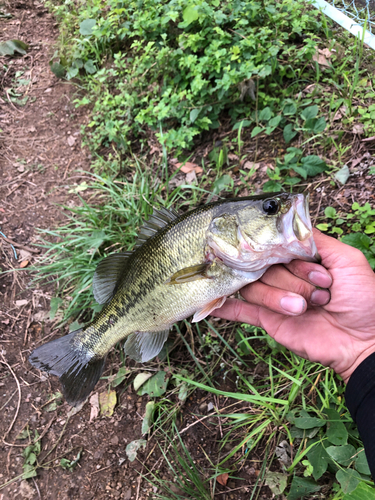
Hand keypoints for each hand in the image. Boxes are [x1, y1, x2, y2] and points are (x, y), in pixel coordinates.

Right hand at [212, 230, 374, 382]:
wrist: (364, 342)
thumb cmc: (364, 300)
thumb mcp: (347, 259)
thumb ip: (315, 240)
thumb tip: (289, 223)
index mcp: (300, 259)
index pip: (277, 245)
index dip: (291, 256)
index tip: (311, 269)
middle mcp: (284, 275)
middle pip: (263, 265)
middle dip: (292, 279)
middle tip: (320, 292)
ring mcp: (274, 297)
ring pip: (254, 286)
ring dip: (278, 296)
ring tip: (304, 308)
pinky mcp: (267, 320)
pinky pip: (240, 310)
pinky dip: (224, 306)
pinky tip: (207, 304)